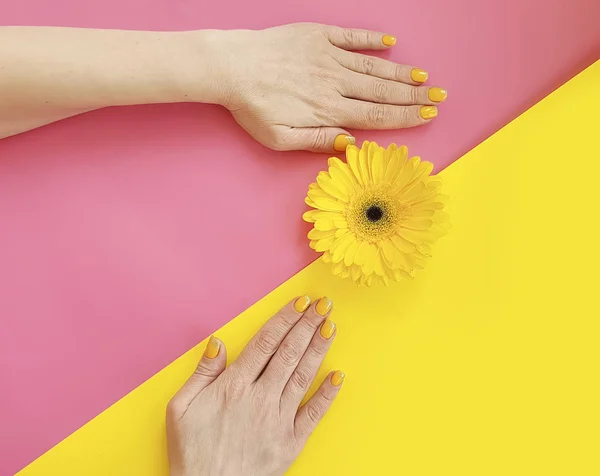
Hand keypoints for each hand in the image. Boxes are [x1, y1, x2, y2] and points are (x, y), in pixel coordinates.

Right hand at [166, 296, 342, 475]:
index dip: (285, 319)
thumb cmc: (191, 453)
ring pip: (304, 375)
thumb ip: (202, 372)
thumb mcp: (180, 408)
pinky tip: (338, 375)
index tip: (301, 303)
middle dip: (308, 325)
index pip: (266, 342)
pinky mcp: (291, 442)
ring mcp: (279, 420)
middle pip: (289, 352)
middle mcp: (261, 397)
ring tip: (331, 326)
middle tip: (323, 305)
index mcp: (234, 385)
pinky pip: (314, 413)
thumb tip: (217, 342)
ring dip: (319, 348)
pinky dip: (328, 394)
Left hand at [210, 23, 446, 152]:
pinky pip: (351, 37)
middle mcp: (334, 83)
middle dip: (413, 96)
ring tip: (425, 77)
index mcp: (327, 110)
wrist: (230, 67)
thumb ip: (318, 141)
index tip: (427, 116)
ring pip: (373, 67)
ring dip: (401, 73)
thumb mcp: (280, 138)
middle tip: (440, 97)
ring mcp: (328, 57)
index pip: (375, 116)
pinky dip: (371, 40)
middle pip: (382, 92)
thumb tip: (351, 144)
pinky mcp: (317, 35)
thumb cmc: (252, 107)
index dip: (404, 117)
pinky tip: (390, 43)